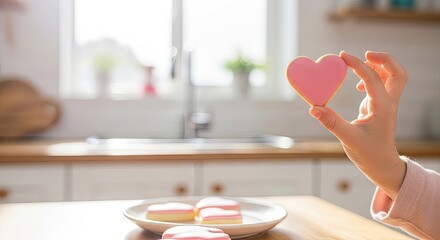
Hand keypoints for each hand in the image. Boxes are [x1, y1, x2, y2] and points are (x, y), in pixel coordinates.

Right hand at [309, 51, 407, 199]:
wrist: (382, 166)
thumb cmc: (368, 154)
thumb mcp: (347, 138)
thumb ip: (331, 122)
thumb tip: (313, 108)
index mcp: (382, 107)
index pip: (373, 78)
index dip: (357, 65)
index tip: (342, 57)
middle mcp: (388, 103)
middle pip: (397, 72)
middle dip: (384, 59)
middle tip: (365, 53)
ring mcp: (386, 104)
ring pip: (393, 77)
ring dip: (379, 66)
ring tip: (357, 65)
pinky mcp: (380, 107)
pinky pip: (382, 85)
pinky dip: (372, 77)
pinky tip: (358, 85)